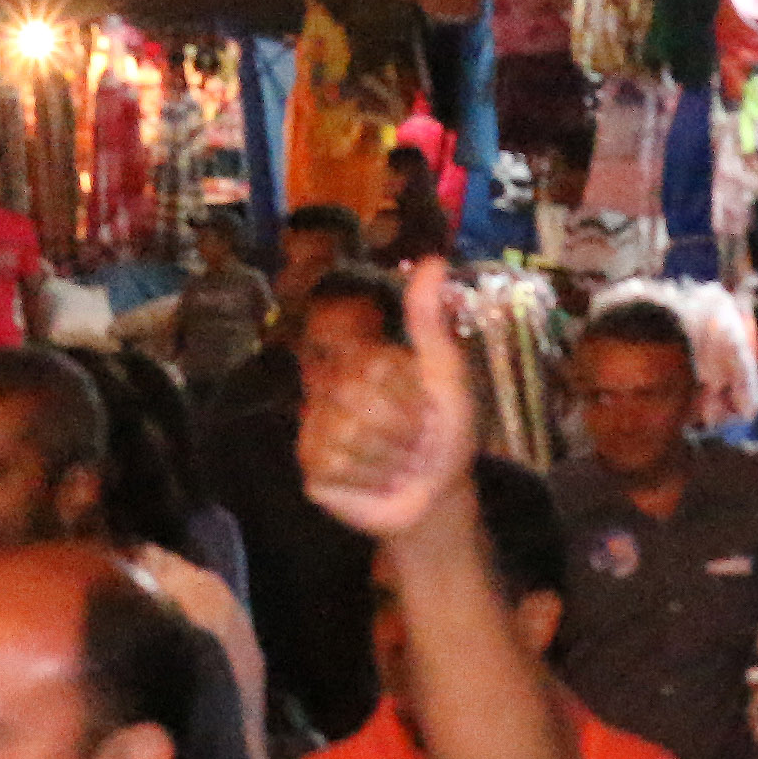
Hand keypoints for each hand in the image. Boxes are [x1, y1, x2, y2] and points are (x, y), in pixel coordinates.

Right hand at [295, 262, 477, 536]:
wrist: (436, 498)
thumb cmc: (444, 435)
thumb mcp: (446, 378)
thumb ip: (430, 324)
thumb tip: (433, 260)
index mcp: (365, 365)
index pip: (374, 367)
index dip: (408, 395)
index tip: (425, 409)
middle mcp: (333, 391)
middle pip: (355, 398)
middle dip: (400, 428)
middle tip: (413, 441)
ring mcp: (317, 429)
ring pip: (345, 435)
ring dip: (387, 459)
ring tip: (397, 464)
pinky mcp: (311, 469)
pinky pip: (331, 466)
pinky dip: (365, 480)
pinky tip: (373, 482)